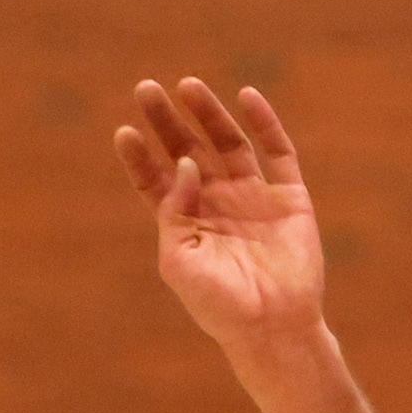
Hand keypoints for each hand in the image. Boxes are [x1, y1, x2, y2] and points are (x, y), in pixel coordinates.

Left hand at [115, 80, 326, 372]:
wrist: (270, 327)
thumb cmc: (218, 305)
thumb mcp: (180, 262)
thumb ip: (174, 213)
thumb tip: (184, 163)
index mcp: (185, 224)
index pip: (155, 180)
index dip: (139, 155)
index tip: (124, 131)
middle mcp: (216, 204)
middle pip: (187, 151)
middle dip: (167, 122)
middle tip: (145, 89)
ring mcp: (252, 197)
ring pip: (227, 143)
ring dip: (207, 114)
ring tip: (187, 85)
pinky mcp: (287, 196)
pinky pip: (276, 150)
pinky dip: (263, 122)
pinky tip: (245, 96)